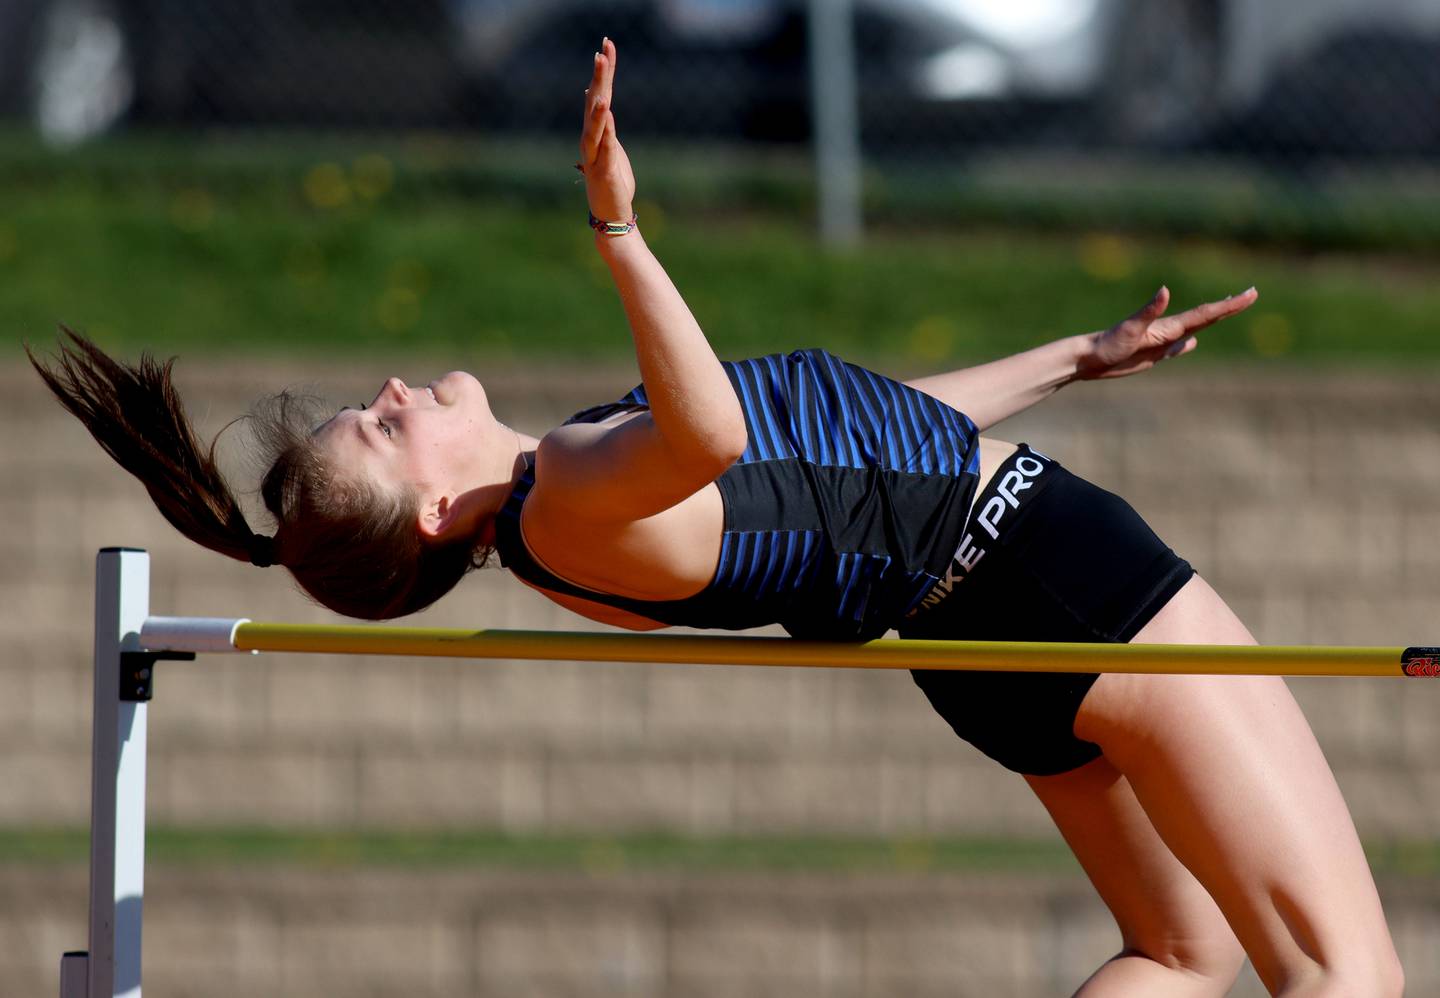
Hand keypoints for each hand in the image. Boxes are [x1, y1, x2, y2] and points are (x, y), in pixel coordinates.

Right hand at [580, 37, 634, 224]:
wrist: (612, 214)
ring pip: (595, 128)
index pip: (600, 94)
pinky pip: (605, 150)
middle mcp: (591, 140)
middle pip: (595, 103)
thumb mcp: (610, 146)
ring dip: (597, 108)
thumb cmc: (613, 181)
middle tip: (601, 53)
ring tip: (601, 91)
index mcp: (596, 132)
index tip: (607, 44)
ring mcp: (596, 156)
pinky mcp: (604, 172)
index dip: (604, 71)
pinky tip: (607, 116)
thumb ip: (604, 124)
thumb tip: (596, 98)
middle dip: (599, 79)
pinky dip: (606, 133)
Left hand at [1076, 285, 1258, 379]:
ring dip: (1212, 322)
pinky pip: (1175, 349)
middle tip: (1251, 295)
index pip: (1205, 314)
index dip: (1229, 305)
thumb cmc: (1107, 343)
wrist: (1087, 357)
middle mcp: (1167, 331)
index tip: (1250, 293)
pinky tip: (1191, 343)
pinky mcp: (1151, 355)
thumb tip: (1165, 290)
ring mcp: (1160, 343)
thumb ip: (1149, 310)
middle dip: (1229, 307)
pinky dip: (1187, 344)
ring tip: (1227, 311)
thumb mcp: (1130, 328)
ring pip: (1193, 330)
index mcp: (1168, 326)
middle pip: (1205, 318)